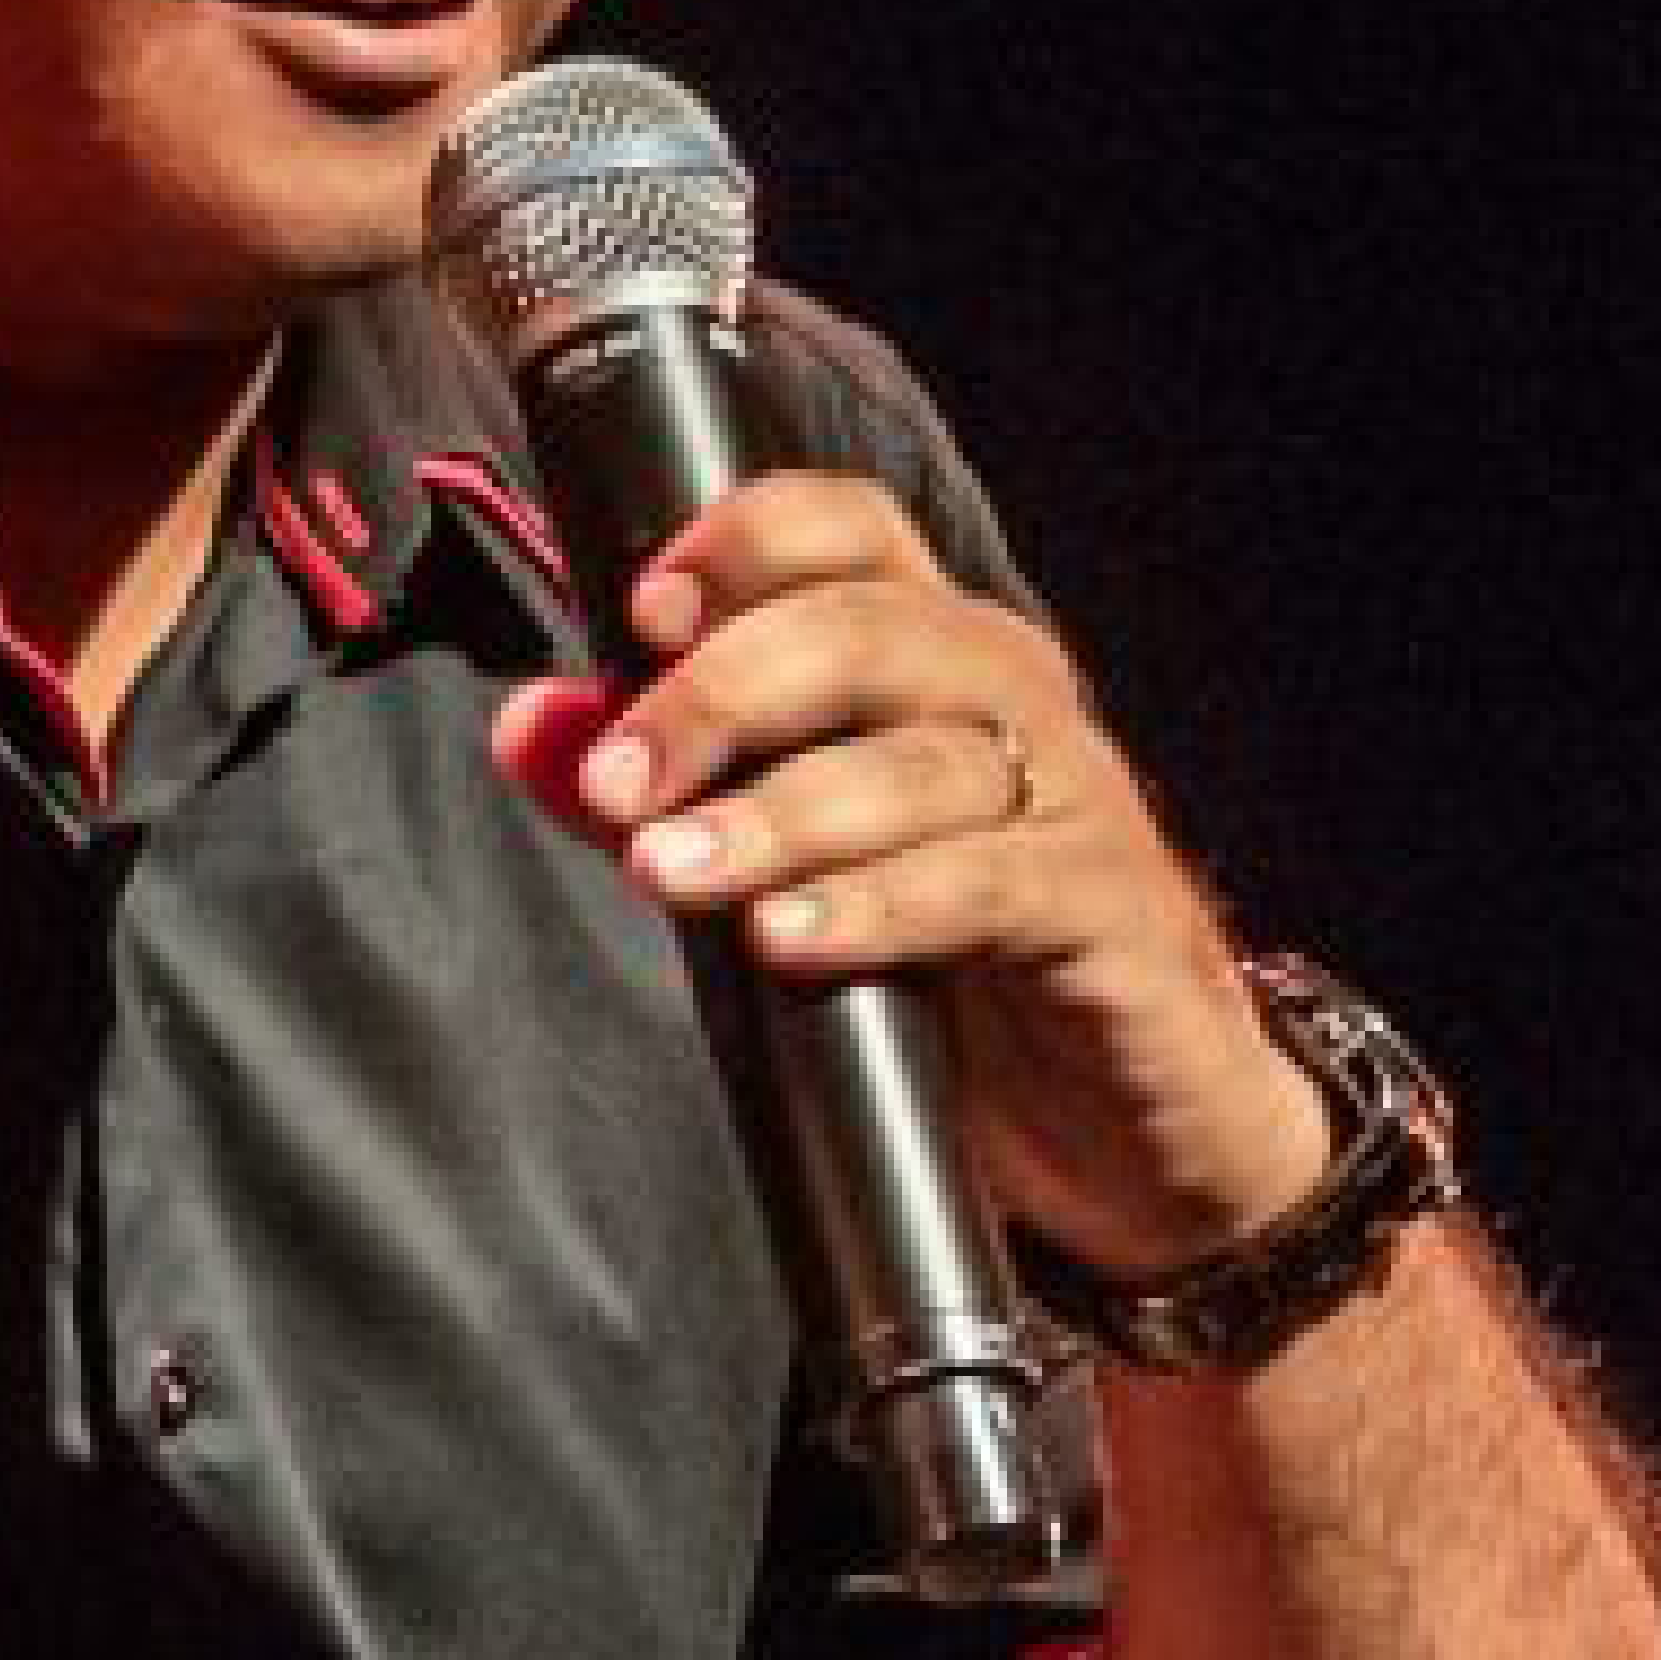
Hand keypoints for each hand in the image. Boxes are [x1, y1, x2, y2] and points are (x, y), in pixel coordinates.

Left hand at [495, 467, 1333, 1285]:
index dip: (746, 541)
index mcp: (933, 658)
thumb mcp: (796, 871)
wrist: (1129, 1126)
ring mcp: (1071, 798)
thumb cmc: (959, 975)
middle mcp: (1011, 699)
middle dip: (723, 694)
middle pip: (870, 631)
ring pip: (920, 761)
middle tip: (617, 781)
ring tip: (669, 868)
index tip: (640, 609)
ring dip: (778, 812)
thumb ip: (669, 791)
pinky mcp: (1107, 908)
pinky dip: (877, 905)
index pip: (850, 533)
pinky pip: (987, 882)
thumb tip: (530, 724)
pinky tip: (789, 938)